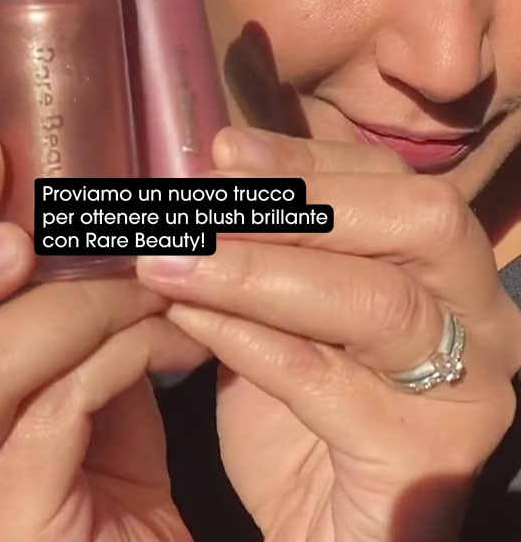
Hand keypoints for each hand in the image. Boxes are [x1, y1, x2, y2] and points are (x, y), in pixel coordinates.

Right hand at [0, 129, 204, 541]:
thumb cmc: (118, 507)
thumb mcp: (86, 403)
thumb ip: (73, 339)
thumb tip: (102, 248)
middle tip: (2, 170)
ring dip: (64, 299)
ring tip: (136, 259)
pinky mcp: (6, 528)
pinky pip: (56, 407)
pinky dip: (118, 351)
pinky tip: (170, 333)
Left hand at [137, 128, 520, 541]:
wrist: (326, 531)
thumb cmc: (303, 411)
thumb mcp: (285, 309)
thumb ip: (269, 246)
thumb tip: (205, 175)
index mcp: (450, 268)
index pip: (394, 184)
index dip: (308, 159)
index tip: (224, 152)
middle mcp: (480, 321)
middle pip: (418, 222)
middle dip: (304, 200)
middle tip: (204, 204)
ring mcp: (467, 391)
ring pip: (376, 303)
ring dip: (260, 272)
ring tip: (175, 260)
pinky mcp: (427, 459)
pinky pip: (329, 385)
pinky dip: (250, 342)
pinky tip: (190, 318)